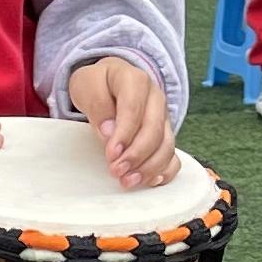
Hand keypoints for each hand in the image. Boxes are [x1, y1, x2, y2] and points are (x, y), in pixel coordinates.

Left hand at [68, 57, 179, 189]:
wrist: (108, 82)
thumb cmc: (97, 85)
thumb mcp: (87, 87)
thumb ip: (97, 106)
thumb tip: (109, 132)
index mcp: (135, 81)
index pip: (134, 108)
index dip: (124, 134)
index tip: (111, 153)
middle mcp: (155, 98)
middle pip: (154, 130)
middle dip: (136, 155)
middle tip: (117, 171)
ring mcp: (163, 117)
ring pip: (167, 145)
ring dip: (149, 167)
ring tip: (128, 180)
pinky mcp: (165, 134)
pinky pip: (174, 156)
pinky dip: (165, 171)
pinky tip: (149, 181)